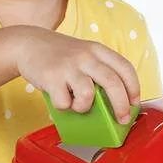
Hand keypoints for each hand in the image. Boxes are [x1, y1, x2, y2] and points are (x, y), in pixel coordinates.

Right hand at [13, 28, 139, 122]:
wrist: (28, 44)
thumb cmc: (59, 55)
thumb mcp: (83, 53)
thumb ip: (98, 70)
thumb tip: (116, 101)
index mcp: (97, 50)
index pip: (125, 68)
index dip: (134, 87)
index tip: (134, 102)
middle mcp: (86, 56)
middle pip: (113, 83)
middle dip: (121, 106)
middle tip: (122, 118)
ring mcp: (68, 66)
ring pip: (88, 95)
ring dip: (85, 107)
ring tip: (78, 105)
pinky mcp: (51, 77)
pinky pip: (64, 102)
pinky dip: (64, 107)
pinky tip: (60, 99)